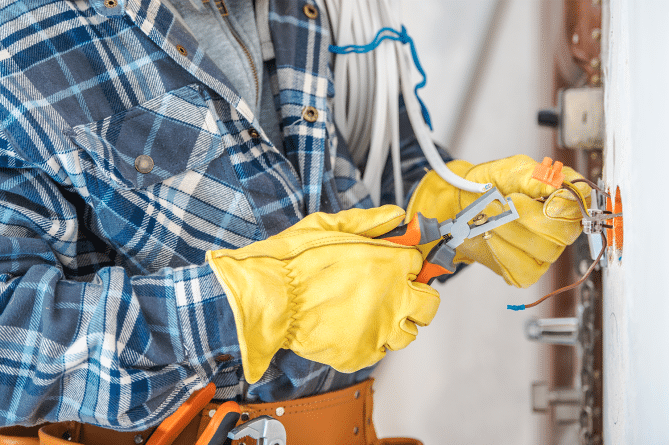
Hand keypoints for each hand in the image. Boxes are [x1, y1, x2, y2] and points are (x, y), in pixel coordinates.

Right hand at [206, 206, 439, 382]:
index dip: (407, 265)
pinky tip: (352, 328)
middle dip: (416, 297)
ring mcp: (379, 329)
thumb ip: (368, 221)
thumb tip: (395, 216)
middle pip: (428, 303)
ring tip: (371, 314)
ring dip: (396, 322)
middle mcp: (392, 297)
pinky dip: (371, 342)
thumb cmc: (293, 263)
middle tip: (396, 293)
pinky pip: (381, 352)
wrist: (267, 297)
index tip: (399, 267)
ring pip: (409, 332)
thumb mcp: (329, 226)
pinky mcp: (362, 353)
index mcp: (389, 263)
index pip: (419, 264)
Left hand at [406, 155, 590, 287]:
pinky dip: (502, 252)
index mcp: (563, 197)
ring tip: (489, 216)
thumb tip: (557, 184)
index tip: (539, 198)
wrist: (463, 204)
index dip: (563, 203)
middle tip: (500, 203)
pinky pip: (525, 270)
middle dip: (525, 217)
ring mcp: (546, 251)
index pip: (579, 204)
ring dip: (508, 231)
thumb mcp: (512, 169)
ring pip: (543, 250)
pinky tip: (490, 237)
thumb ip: (535, 175)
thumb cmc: (491, 184)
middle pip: (562, 232)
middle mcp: (561, 226)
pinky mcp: (528, 270)